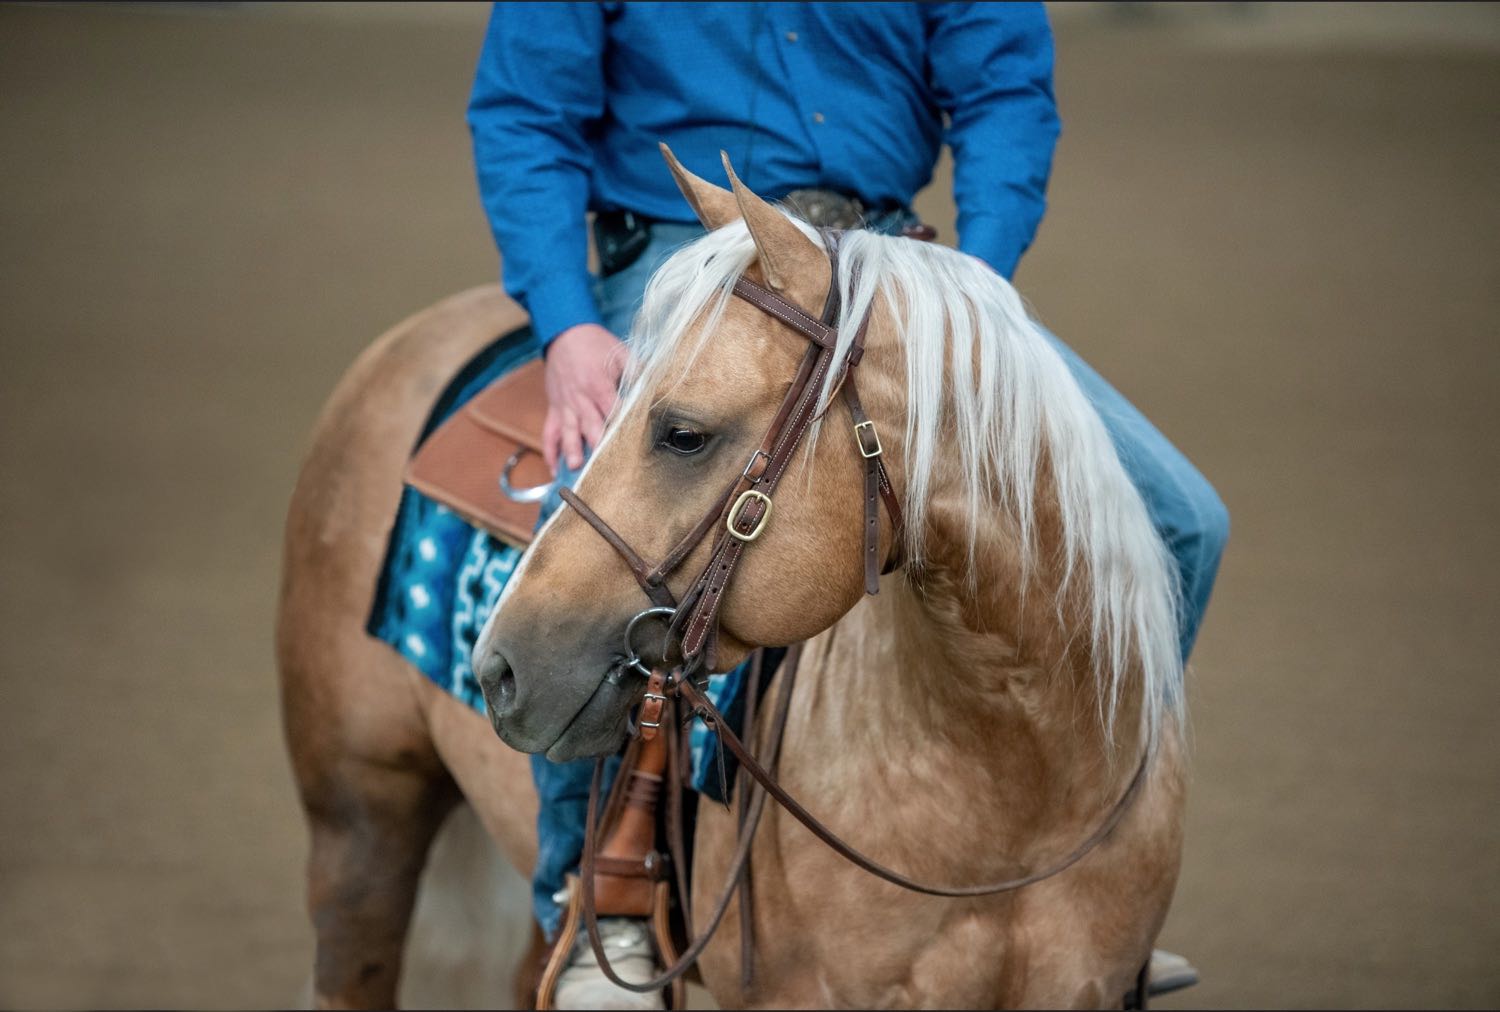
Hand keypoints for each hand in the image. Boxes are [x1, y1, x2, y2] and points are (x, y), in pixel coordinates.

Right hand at [542, 323, 626, 473]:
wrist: (565, 333)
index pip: (612, 409)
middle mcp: (580, 398)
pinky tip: (553, 469)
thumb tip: (654, 389)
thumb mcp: (620, 352)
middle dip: (597, 444)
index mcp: (598, 384)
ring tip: (575, 467)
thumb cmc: (596, 344)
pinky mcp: (555, 409)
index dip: (622, 426)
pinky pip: (549, 433)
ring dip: (571, 450)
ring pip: (568, 432)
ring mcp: (565, 406)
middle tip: (604, 465)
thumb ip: (637, 372)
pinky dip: (549, 451)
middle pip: (590, 425)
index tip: (632, 443)